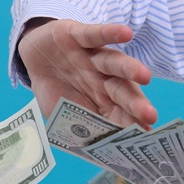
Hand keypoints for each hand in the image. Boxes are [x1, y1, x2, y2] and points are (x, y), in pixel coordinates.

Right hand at [17, 18, 156, 129]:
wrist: (33, 57)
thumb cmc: (55, 90)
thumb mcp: (62, 114)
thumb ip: (78, 127)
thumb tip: (96, 150)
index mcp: (102, 100)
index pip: (120, 113)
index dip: (132, 124)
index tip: (146, 137)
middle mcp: (102, 78)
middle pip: (121, 90)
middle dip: (135, 103)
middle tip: (149, 115)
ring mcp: (91, 57)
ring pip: (113, 62)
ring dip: (129, 68)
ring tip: (144, 76)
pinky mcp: (77, 35)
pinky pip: (94, 34)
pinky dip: (109, 33)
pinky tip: (126, 33)